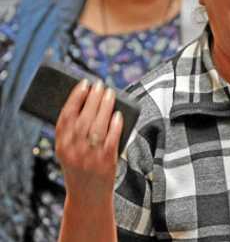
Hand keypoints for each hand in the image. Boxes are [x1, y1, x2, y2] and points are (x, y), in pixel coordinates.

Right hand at [55, 79, 122, 206]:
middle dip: (93, 98)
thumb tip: (88, 103)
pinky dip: (115, 124)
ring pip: (98, 125)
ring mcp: (90, 155)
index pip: (66, 116)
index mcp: (61, 146)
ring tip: (110, 93)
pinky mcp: (106, 160)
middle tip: (100, 84)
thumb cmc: (79, 168)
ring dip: (105, 106)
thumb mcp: (69, 151)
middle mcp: (74, 150)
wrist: (87, 196)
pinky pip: (112, 138)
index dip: (75, 98)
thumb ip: (74, 133)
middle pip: (84, 117)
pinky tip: (118, 114)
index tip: (83, 84)